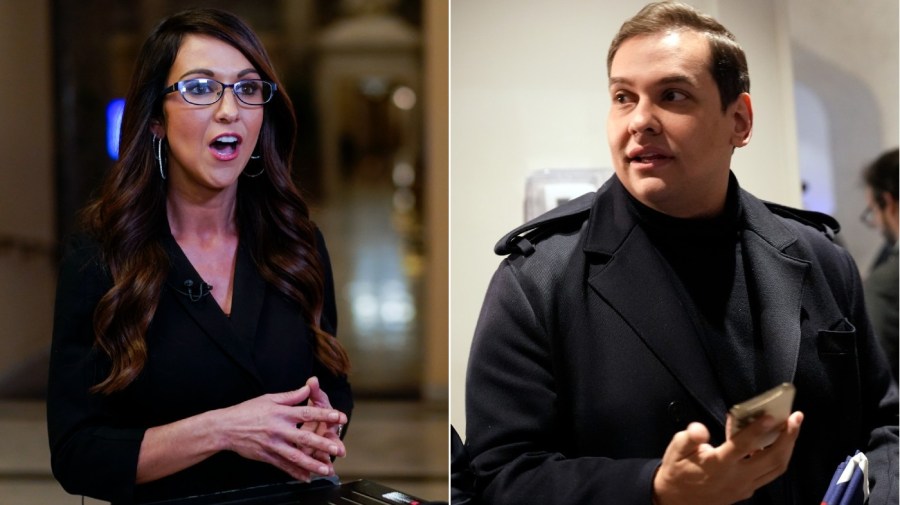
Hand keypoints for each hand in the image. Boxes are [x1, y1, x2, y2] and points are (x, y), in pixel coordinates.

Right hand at [216, 384, 347, 481]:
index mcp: (281, 413)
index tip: (340, 417)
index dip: (325, 415)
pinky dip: (295, 473)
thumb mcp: (269, 399)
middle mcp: (279, 429)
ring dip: (312, 463)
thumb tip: (308, 387)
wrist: (225, 428)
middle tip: (337, 449)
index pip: (307, 413)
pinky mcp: (267, 456)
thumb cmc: (247, 411)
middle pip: (304, 437)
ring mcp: (273, 445)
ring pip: (295, 456)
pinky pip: (283, 466)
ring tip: (326, 469)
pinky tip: (307, 478)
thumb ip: (291, 396)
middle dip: (323, 444)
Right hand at [652, 412, 803, 504]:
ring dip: (788, 447)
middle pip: (771, 458)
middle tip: (796, 417)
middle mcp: (736, 477)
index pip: (742, 446)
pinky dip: (779, 458)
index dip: (757, 430)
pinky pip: (770, 474)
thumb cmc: (678, 471)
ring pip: (776, 469)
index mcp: (717, 465)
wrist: (678, 501)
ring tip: (793, 428)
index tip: (771, 416)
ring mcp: (745, 486)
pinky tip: (779, 444)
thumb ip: (689, 438)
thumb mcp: (675, 450)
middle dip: (788, 437)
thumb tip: (699, 429)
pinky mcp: (747, 491)